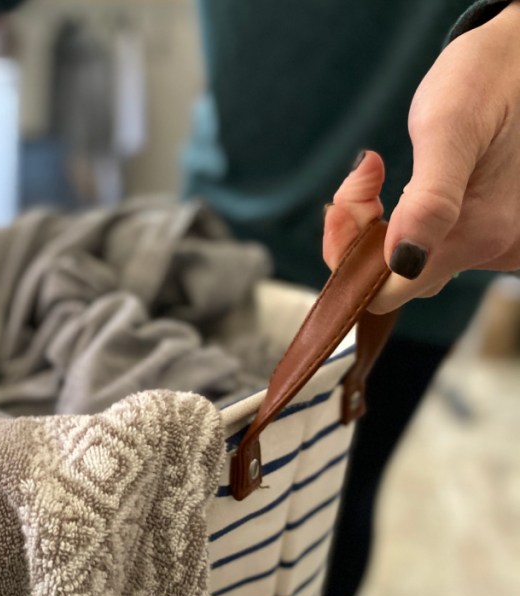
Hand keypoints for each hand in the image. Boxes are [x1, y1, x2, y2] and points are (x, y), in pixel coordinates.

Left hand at [324, 2, 519, 313]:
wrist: (519, 54)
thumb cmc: (484, 79)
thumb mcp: (448, 129)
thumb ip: (430, 200)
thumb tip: (404, 263)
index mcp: (483, 234)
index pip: (389, 290)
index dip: (351, 258)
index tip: (346, 200)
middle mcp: (494, 249)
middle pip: (396, 276)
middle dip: (361, 233)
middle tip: (362, 174)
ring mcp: (494, 241)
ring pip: (409, 258)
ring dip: (377, 222)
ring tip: (374, 170)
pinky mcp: (488, 227)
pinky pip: (428, 241)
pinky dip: (399, 217)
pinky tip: (393, 181)